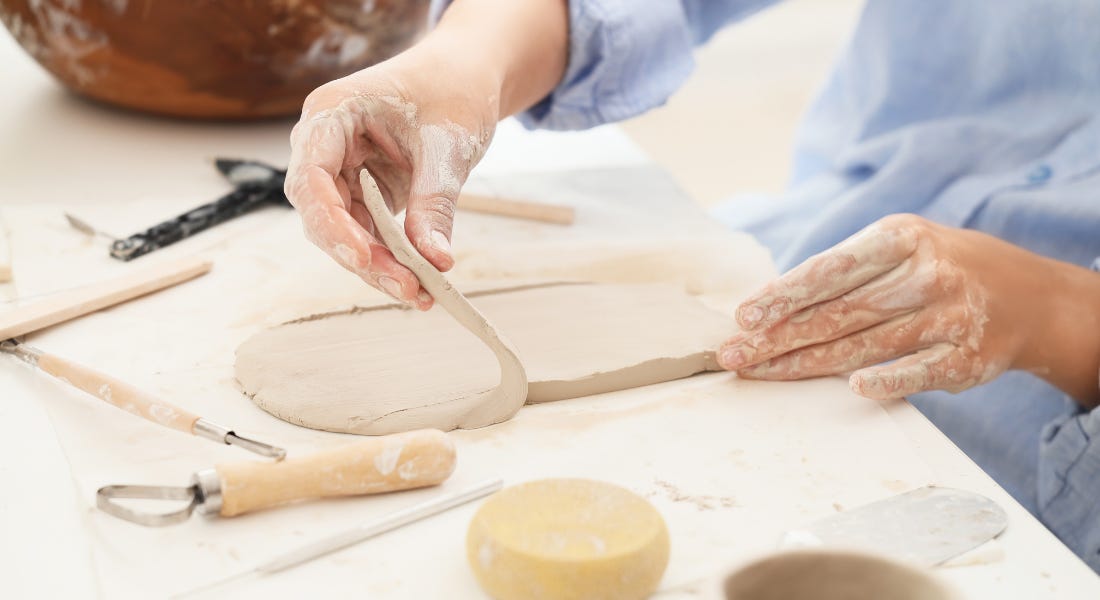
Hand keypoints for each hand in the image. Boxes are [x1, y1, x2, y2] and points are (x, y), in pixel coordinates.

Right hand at [284, 0, 567, 309]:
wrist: (466, 78)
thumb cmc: (452, 90)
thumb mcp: (448, 145)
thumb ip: (435, 202)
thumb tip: (433, 259)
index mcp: (332, 113)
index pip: (311, 176)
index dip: (331, 221)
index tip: (361, 254)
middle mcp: (325, 145)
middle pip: (323, 213)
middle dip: (361, 254)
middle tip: (406, 286)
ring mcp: (342, 170)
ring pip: (344, 232)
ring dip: (377, 265)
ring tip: (419, 293)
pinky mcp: (363, 192)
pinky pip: (367, 233)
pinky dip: (390, 258)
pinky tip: (416, 280)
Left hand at [717, 214, 1099, 403]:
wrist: (1027, 294)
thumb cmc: (937, 267)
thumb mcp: (900, 245)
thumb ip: (847, 269)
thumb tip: (770, 304)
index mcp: (901, 238)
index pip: (831, 269)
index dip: (785, 294)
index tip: (744, 317)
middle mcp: (926, 274)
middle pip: (838, 312)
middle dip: (778, 337)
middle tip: (734, 354)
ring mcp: (948, 316)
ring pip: (864, 345)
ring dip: (805, 363)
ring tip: (760, 372)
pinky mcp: (966, 357)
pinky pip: (918, 372)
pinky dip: (887, 380)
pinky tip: (852, 386)